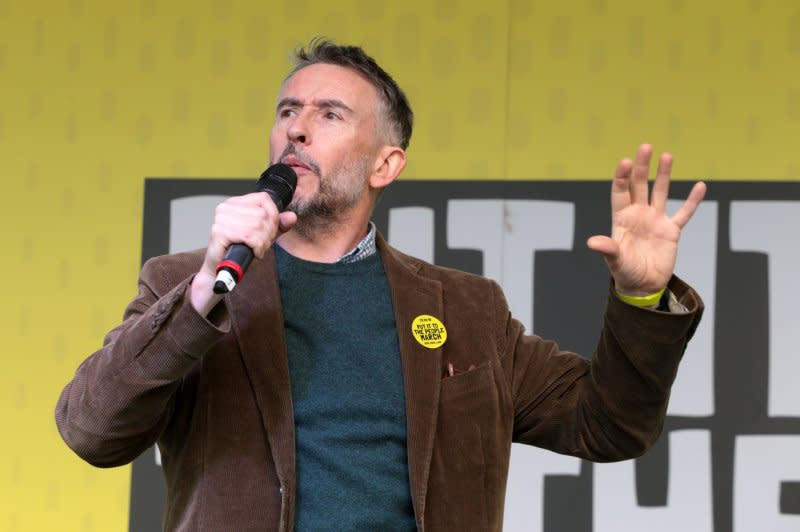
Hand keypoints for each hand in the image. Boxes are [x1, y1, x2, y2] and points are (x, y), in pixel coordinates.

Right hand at [190, 192, 296, 314]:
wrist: (221, 270)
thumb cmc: (239, 252)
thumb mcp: (263, 235)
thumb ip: (278, 225)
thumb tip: (292, 216)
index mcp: (235, 203)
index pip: (264, 199)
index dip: (274, 216)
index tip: (270, 231)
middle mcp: (226, 208)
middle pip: (263, 214)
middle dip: (269, 233)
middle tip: (262, 244)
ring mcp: (221, 219)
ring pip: (258, 226)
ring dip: (263, 242)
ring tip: (257, 249)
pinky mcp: (219, 232)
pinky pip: (250, 237)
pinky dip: (257, 247)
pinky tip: (254, 253)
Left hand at [586, 144, 705, 295]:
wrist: (643, 286)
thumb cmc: (625, 272)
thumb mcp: (615, 260)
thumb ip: (607, 249)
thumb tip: (592, 242)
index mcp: (622, 218)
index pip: (621, 192)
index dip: (622, 177)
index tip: (626, 161)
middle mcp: (638, 215)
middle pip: (639, 185)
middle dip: (642, 167)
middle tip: (646, 146)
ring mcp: (656, 221)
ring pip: (660, 192)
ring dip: (664, 175)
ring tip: (667, 155)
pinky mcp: (671, 231)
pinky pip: (684, 213)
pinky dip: (693, 201)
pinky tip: (700, 186)